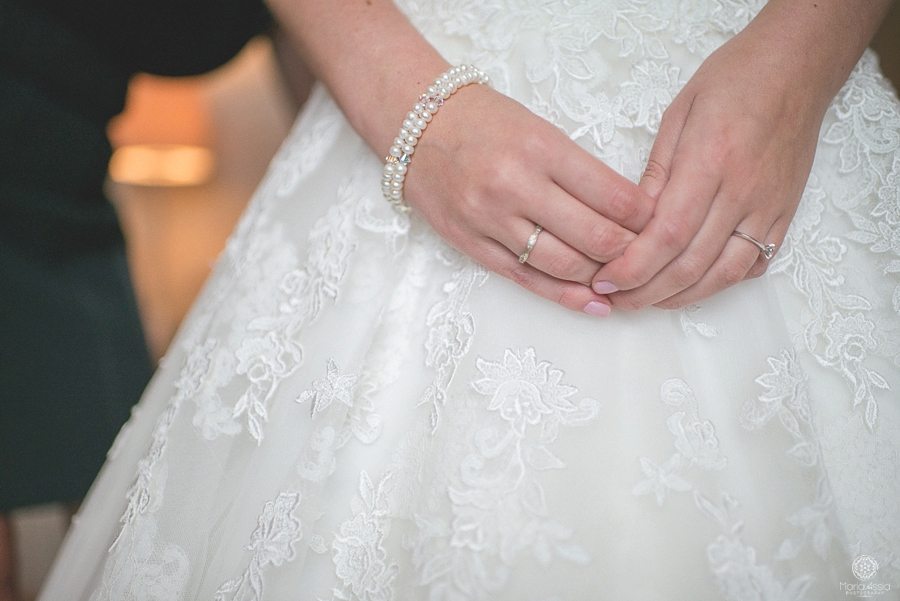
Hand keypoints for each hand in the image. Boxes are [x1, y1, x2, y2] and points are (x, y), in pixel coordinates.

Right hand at [405, 84, 654, 314]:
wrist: (418, 126)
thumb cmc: (485, 122)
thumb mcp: (540, 129)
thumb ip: (580, 171)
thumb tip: (629, 215)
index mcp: (541, 148)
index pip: (613, 196)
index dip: (647, 218)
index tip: (661, 224)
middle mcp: (515, 185)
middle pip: (595, 237)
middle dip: (631, 253)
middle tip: (649, 257)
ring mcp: (491, 220)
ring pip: (564, 265)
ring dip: (601, 277)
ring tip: (622, 278)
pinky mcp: (473, 245)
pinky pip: (527, 280)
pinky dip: (565, 297)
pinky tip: (593, 303)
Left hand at [590, 24, 829, 309]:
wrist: (798, 67)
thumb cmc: (734, 79)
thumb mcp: (678, 114)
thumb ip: (655, 172)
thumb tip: (630, 222)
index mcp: (710, 161)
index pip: (666, 234)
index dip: (632, 267)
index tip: (603, 280)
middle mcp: (743, 192)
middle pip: (690, 264)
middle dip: (645, 292)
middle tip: (614, 300)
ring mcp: (768, 209)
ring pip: (722, 276)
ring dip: (680, 297)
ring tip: (646, 301)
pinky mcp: (784, 216)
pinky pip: (752, 265)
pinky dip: (718, 283)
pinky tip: (690, 285)